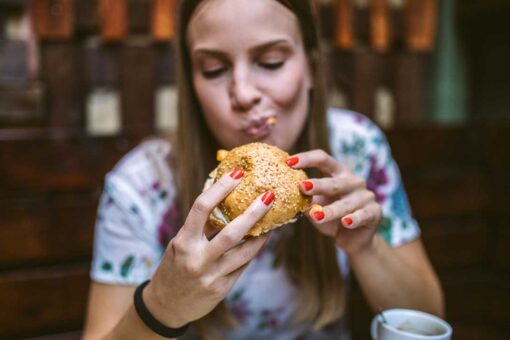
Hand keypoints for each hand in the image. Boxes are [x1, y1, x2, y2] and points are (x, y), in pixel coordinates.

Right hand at [143, 170, 273, 327]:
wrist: (166, 306)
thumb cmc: (174, 266)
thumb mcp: (180, 243)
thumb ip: (200, 224)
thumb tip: (220, 193)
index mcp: (183, 241)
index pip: (202, 208)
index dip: (221, 188)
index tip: (238, 173)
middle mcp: (197, 259)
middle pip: (232, 232)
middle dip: (254, 212)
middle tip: (270, 195)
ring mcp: (211, 276)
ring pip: (246, 252)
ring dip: (262, 235)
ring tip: (272, 221)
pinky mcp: (222, 289)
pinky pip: (243, 266)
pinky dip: (252, 252)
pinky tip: (259, 241)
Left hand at [287, 150, 381, 254]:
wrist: (352, 239)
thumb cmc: (331, 218)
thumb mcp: (316, 207)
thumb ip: (306, 199)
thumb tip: (286, 194)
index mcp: (337, 173)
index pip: (323, 159)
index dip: (307, 158)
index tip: (289, 162)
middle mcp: (353, 181)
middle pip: (334, 182)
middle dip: (318, 185)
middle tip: (302, 186)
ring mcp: (366, 195)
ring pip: (346, 203)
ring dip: (331, 210)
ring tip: (317, 216)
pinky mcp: (375, 212)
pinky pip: (363, 215)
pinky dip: (354, 219)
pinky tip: (346, 222)